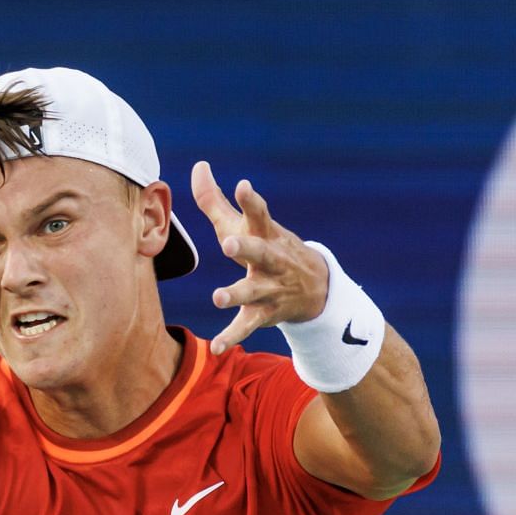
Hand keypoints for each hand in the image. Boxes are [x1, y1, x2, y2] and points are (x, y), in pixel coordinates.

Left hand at [190, 161, 331, 353]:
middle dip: (246, 248)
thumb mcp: (247, 224)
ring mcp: (269, 288)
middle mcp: (270, 260)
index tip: (243, 186)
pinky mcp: (264, 313)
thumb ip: (216, 199)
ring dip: (236, 294)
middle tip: (229, 244)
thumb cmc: (268, 246)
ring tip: (218, 297)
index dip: (251, 200)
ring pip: (253, 292)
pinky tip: (217, 348)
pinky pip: (246, 326)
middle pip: (260, 252)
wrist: (316, 287)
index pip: (260, 213)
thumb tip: (199, 166)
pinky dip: (232, 337)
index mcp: (266, 234)